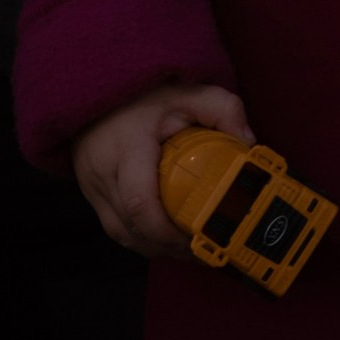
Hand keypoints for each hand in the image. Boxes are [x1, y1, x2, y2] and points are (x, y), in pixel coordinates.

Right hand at [73, 80, 251, 257]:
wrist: (99, 90)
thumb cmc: (143, 95)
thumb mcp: (187, 92)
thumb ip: (222, 109)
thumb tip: (248, 144)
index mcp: (126, 147)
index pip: (140, 202)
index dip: (168, 232)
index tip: (198, 238)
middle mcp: (102, 172)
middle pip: (134, 227)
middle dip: (171, 247)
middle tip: (206, 249)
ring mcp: (91, 187)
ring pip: (124, 235)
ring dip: (157, 247)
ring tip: (191, 248)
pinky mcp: (91, 195)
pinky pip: (117, 228)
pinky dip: (143, 238)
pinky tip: (167, 239)